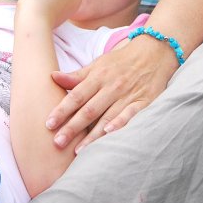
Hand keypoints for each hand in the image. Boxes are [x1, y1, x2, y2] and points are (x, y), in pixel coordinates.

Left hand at [46, 35, 178, 150]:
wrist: (154, 51)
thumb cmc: (121, 61)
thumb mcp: (98, 64)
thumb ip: (77, 76)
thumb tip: (52, 77)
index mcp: (98, 77)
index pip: (76, 96)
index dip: (62, 110)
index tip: (48, 124)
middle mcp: (112, 86)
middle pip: (89, 110)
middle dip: (72, 127)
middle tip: (57, 142)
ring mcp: (128, 94)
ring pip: (107, 117)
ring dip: (92, 135)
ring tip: (78, 151)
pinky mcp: (144, 101)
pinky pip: (131, 115)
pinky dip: (120, 124)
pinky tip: (109, 134)